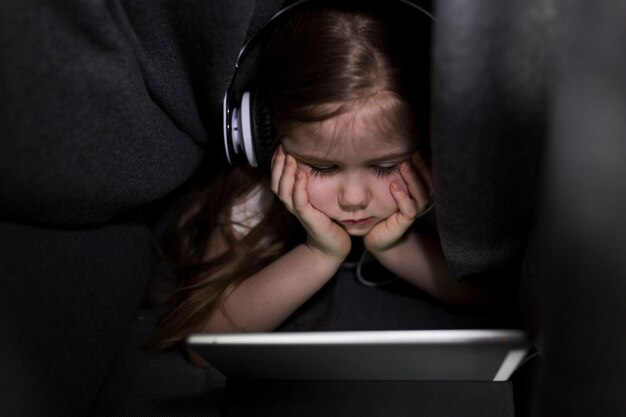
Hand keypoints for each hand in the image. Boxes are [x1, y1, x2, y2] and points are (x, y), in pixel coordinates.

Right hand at [271, 146, 351, 260]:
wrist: (332, 245)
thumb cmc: (328, 219)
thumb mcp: (319, 197)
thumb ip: (314, 182)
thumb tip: (317, 159)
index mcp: (292, 198)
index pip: (277, 178)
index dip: (276, 163)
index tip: (281, 145)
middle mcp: (292, 204)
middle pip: (276, 183)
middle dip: (278, 164)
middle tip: (283, 147)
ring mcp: (299, 212)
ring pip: (284, 191)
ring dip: (286, 173)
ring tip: (290, 158)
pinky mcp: (308, 218)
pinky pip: (299, 202)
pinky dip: (299, 188)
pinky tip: (302, 174)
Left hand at [363, 153, 432, 252]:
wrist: (376, 234)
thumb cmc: (383, 206)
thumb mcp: (390, 185)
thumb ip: (395, 170)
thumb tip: (392, 144)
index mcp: (421, 191)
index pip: (430, 174)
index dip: (427, 162)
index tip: (419, 146)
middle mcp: (421, 201)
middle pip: (430, 183)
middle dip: (422, 167)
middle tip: (414, 153)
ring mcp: (414, 212)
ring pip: (421, 195)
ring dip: (412, 179)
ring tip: (404, 166)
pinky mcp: (404, 223)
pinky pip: (409, 209)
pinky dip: (402, 197)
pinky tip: (394, 186)